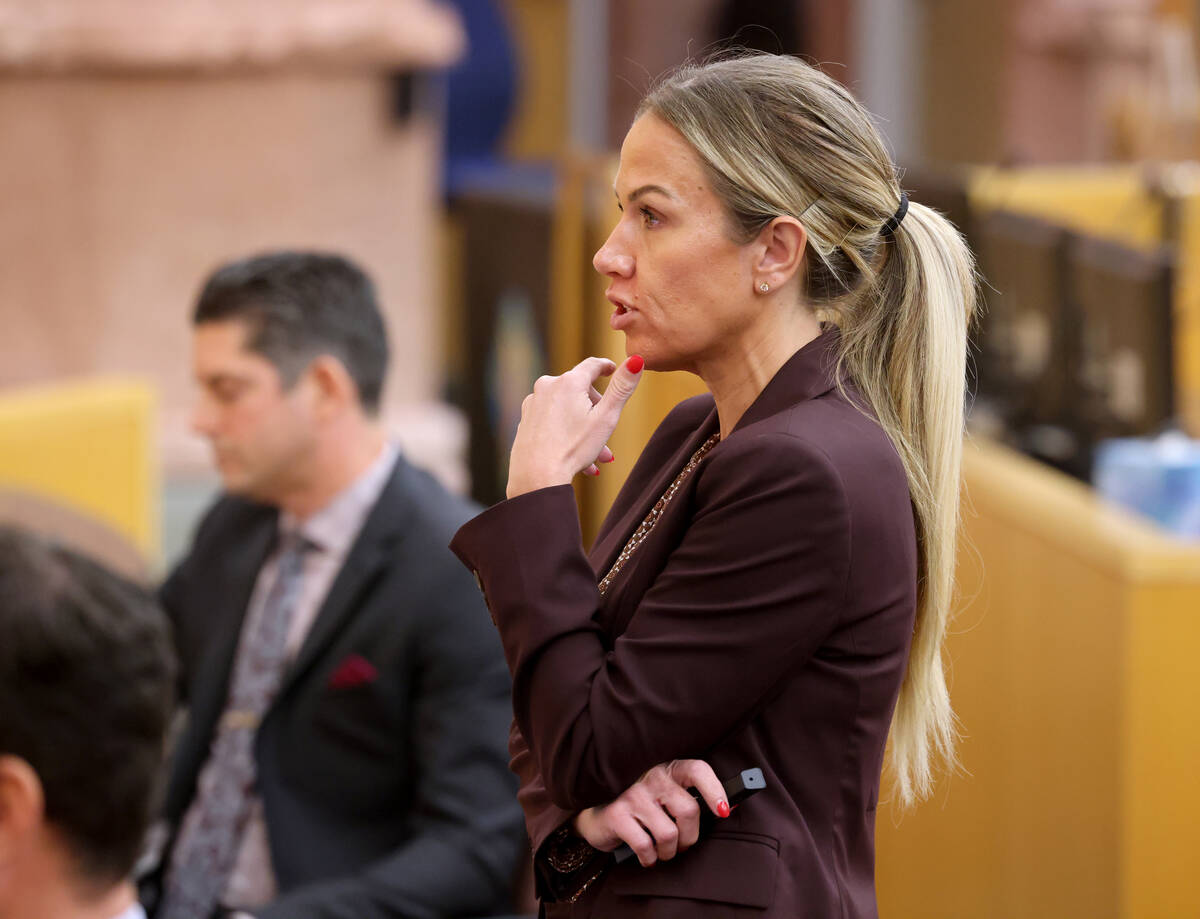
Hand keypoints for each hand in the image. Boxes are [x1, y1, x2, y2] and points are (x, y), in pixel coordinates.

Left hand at [506, 355, 643, 498]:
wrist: (537, 476)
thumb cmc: (573, 448)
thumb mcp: (606, 418)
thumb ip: (622, 387)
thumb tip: (637, 359)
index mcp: (569, 382)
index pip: (592, 365)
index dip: (606, 367)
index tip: (612, 370)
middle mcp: (547, 386)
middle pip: (579, 390)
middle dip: (597, 411)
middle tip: (609, 435)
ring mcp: (533, 403)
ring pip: (567, 410)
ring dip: (584, 428)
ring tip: (598, 456)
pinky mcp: (525, 420)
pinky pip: (552, 422)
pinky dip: (566, 433)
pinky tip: (577, 457)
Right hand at [571, 759, 728, 867]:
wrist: (596, 815)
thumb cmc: (642, 809)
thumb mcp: (667, 798)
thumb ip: (694, 800)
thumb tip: (728, 809)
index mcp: (668, 769)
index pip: (697, 769)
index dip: (714, 790)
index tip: (723, 811)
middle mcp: (651, 777)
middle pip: (688, 810)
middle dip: (689, 837)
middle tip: (682, 844)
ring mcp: (633, 795)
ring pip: (669, 833)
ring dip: (669, 852)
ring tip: (661, 851)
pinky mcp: (617, 815)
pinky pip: (646, 846)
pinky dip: (649, 859)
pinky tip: (645, 856)